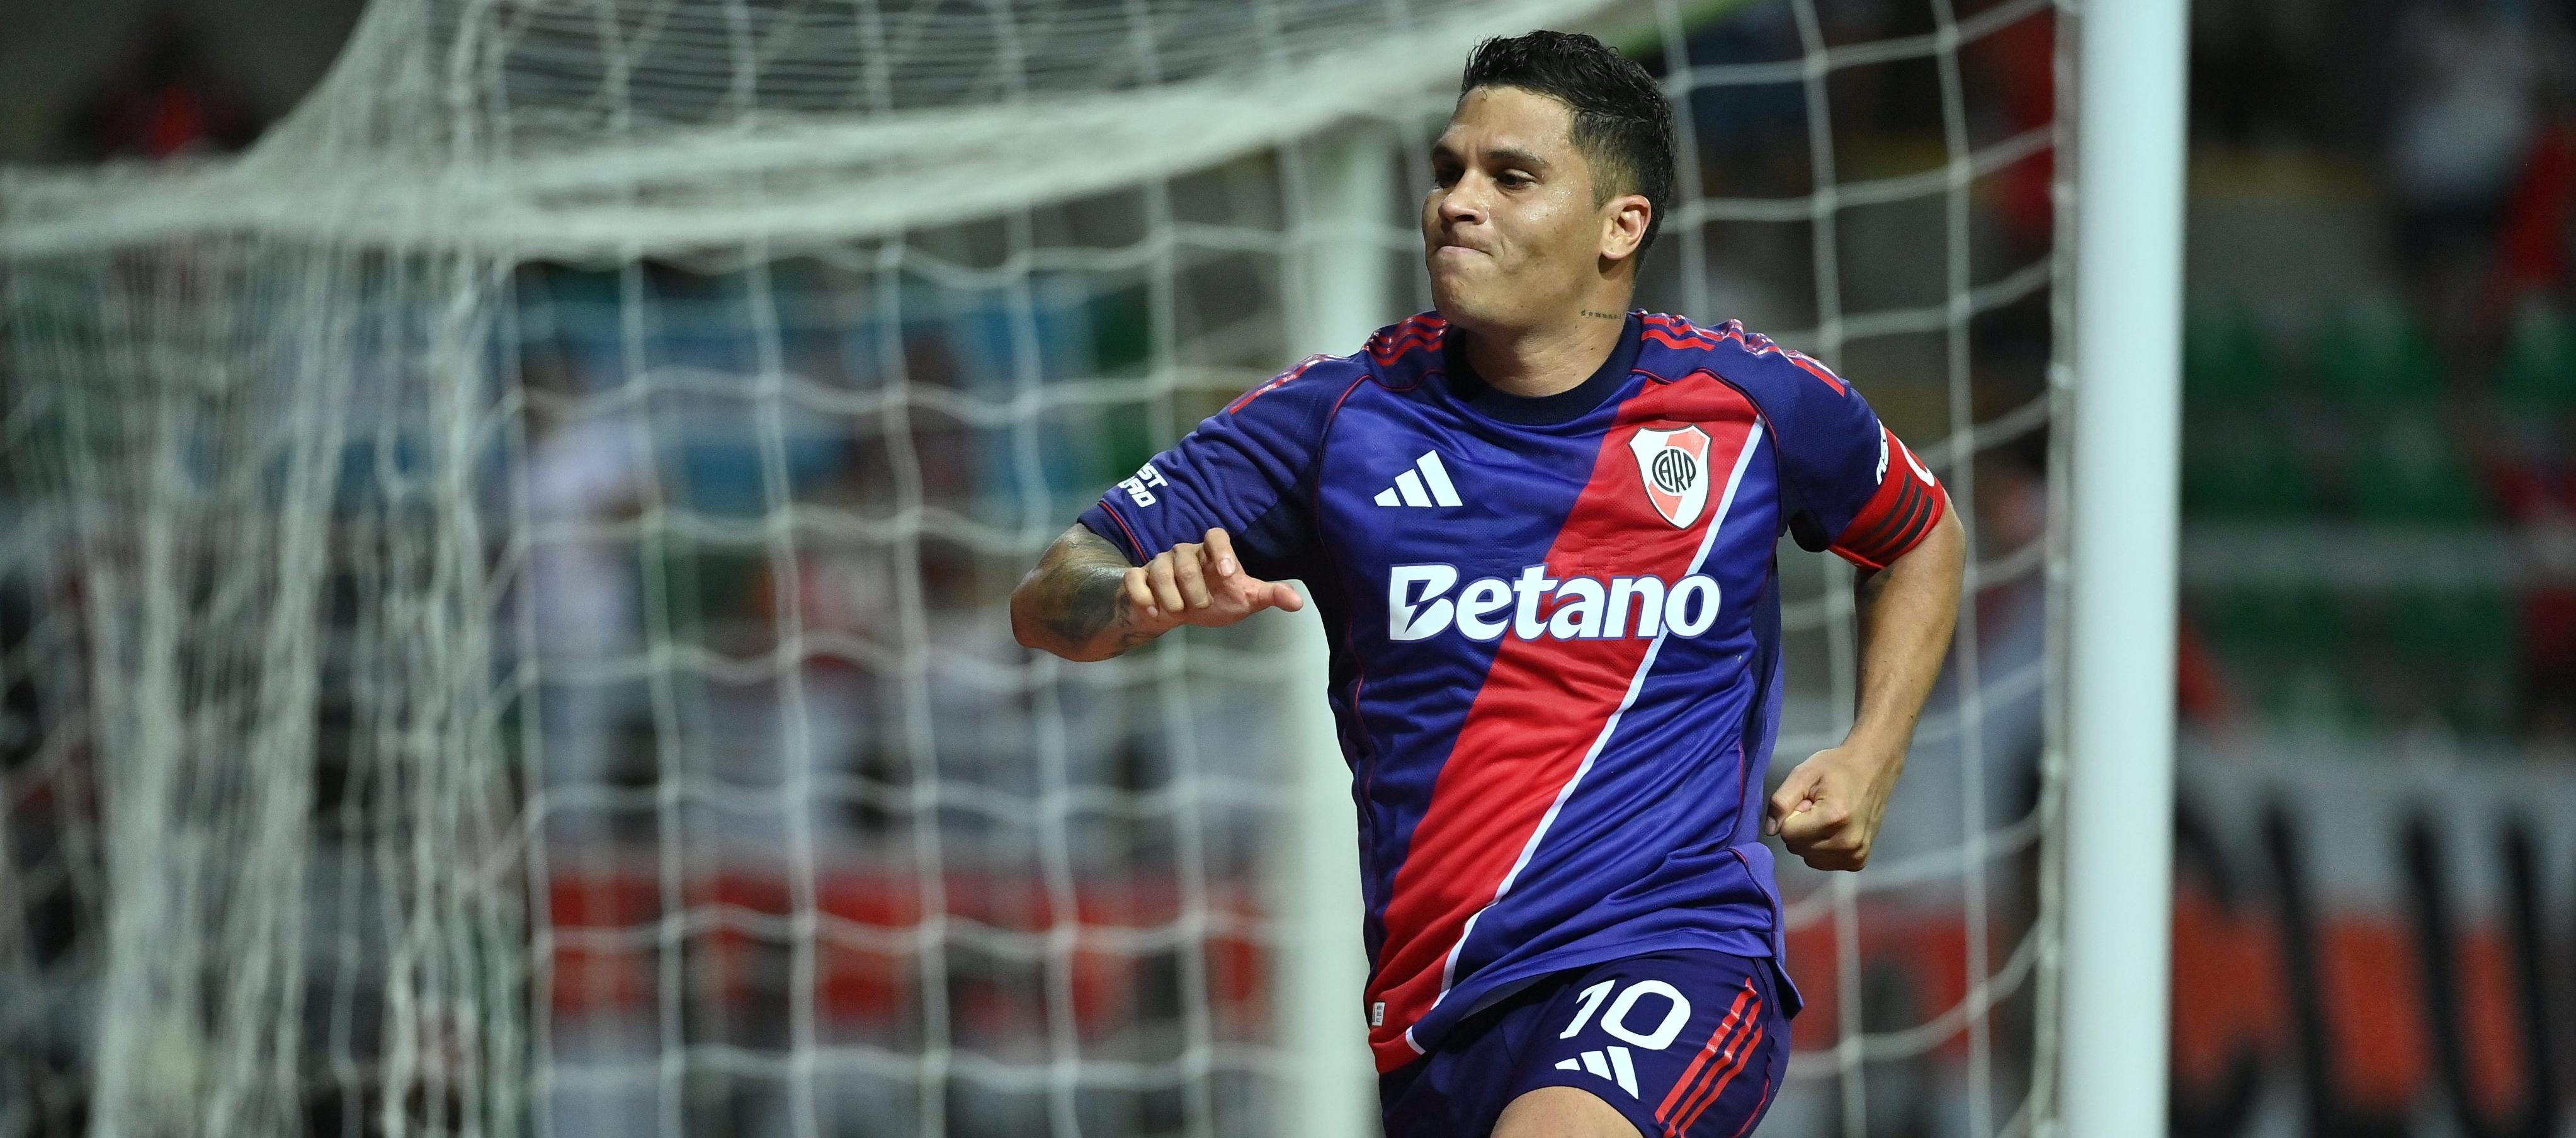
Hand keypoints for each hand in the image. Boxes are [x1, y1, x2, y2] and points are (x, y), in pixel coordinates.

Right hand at [1123, 527, 1304, 633]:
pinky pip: (1134, 579)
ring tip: (1179, 612)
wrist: (1178, 616)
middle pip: (1184, 556)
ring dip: (1169, 594)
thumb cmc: (1215, 600)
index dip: (1221, 550)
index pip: (1215, 535)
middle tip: (1200, 606)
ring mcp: (1159, 564)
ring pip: (1159, 567)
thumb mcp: (1244, 600)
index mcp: (1212, 553)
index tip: (1227, 573)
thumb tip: (1298, 603)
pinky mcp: (1139, 577)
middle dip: (1193, 585)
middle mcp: (1185, 553)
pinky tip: (1155, 612)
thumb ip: (1269, 596)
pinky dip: (1143, 596)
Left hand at [1765, 743, 1904, 870]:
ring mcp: (1855, 855)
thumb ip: (1781, 801)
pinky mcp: (1859, 861)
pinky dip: (1823, 849)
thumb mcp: (1803, 774)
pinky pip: (1824, 863)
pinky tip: (1836, 830)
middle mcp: (1847, 842)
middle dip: (1800, 828)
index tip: (1807, 802)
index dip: (1792, 816)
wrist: (1873, 768)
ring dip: (1810, 840)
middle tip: (1818, 808)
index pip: (1787, 834)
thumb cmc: (1837, 768)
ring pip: (1809, 858)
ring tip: (1827, 818)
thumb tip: (1770, 830)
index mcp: (1833, 818)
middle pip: (1797, 848)